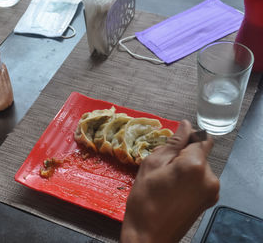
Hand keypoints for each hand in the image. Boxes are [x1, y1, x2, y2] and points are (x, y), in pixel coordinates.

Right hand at [120, 120, 218, 242]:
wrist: (149, 236)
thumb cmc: (144, 200)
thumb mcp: (152, 165)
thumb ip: (173, 143)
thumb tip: (185, 125)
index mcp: (195, 165)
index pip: (199, 137)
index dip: (184, 138)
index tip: (170, 145)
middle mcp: (210, 177)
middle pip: (200, 152)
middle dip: (182, 154)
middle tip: (161, 167)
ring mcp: (211, 190)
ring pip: (199, 165)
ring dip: (185, 166)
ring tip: (165, 180)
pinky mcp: (209, 199)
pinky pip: (200, 179)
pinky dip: (188, 178)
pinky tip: (172, 188)